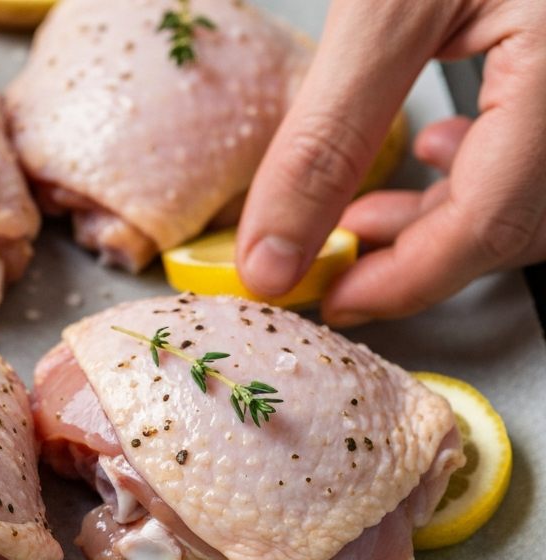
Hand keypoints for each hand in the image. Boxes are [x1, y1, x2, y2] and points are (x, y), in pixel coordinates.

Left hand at [236, 0, 545, 325]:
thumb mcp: (386, 8)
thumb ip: (327, 137)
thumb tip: (271, 254)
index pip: (495, 225)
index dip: (404, 282)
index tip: (327, 299)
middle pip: (518, 222)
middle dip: (418, 252)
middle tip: (333, 255)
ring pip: (532, 195)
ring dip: (445, 216)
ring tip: (368, 211)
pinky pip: (544, 148)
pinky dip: (482, 167)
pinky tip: (441, 146)